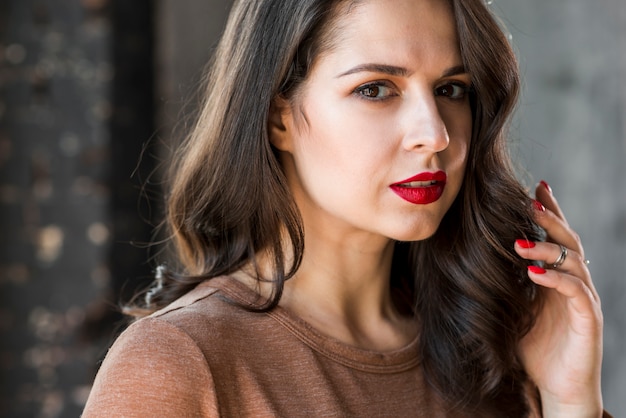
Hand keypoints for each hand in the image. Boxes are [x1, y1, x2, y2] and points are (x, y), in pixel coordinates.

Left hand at [514, 181, 603, 417]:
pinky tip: (534, 274)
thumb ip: (503, 286)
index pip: (556, 237)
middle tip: (529, 201)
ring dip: (545, 249)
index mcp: (557, 277)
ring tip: (518, 242)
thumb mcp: (513, 310)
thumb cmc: (534, 349)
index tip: (536, 186)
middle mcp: (574, 282)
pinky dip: (556, 280)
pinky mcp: (588, 319)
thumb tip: (471, 262)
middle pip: (568, 241)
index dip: (549, 211)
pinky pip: (576, 292)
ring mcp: (584, 299)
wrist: (557, 387)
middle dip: (550, 219)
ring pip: (573, 262)